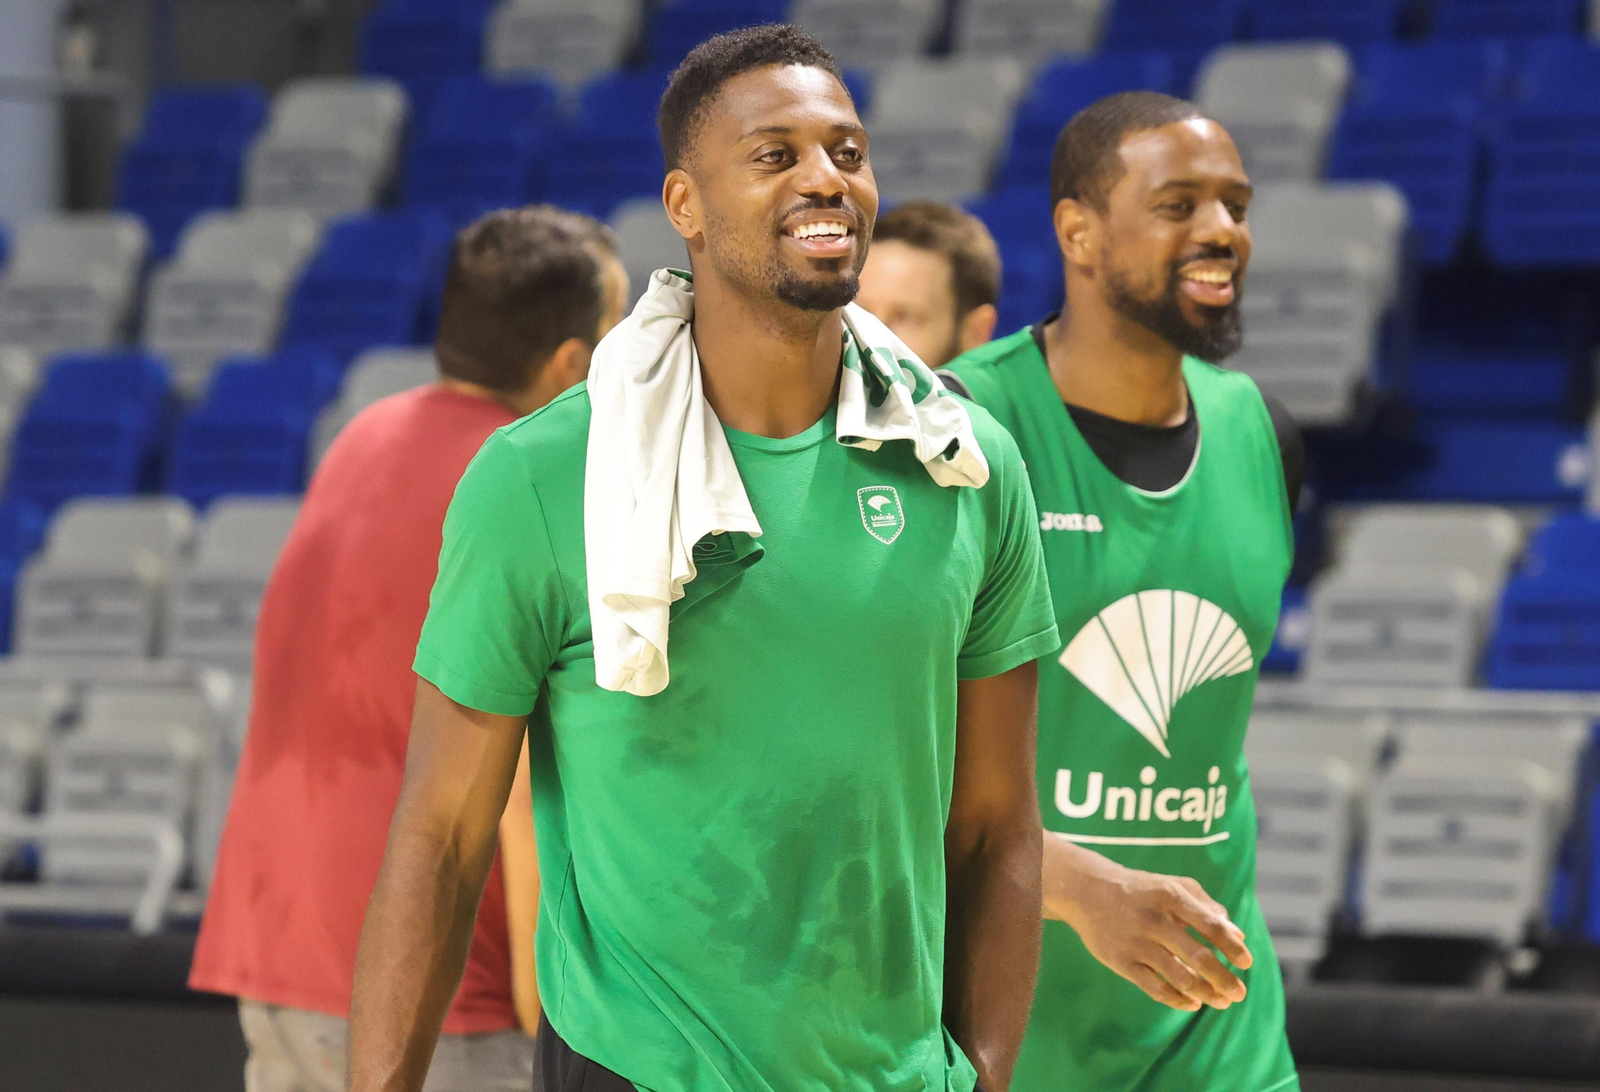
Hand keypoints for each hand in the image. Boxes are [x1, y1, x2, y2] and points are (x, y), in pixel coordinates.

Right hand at [1047, 836, 1251, 1011]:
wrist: (1087, 890)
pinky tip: (1193, 1003)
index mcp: (1170, 896)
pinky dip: (1177, 999)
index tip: (1247, 962)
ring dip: (1206, 993)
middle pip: (1198, 956)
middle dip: (1224, 979)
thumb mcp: (1172, 885)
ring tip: (1222, 1002)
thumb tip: (1237, 935)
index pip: (1210, 925)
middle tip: (1240, 993)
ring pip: (1178, 976)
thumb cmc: (1140, 889)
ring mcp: (1136, 942)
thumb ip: (1206, 906)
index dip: (1232, 946)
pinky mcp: (1121, 961)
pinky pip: (1154, 987)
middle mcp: (1154, 920)